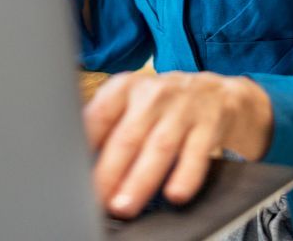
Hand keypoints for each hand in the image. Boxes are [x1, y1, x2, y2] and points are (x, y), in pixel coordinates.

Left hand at [84, 70, 272, 218]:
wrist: (219, 94)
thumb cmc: (165, 105)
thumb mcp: (134, 103)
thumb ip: (107, 128)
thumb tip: (76, 164)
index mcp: (127, 87)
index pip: (99, 115)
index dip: (84, 146)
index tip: (73, 174)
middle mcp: (154, 94)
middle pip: (128, 135)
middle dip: (110, 171)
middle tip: (98, 200)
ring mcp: (184, 107)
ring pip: (160, 146)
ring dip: (140, 179)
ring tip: (125, 205)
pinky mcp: (210, 122)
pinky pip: (197, 152)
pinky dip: (186, 175)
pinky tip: (175, 194)